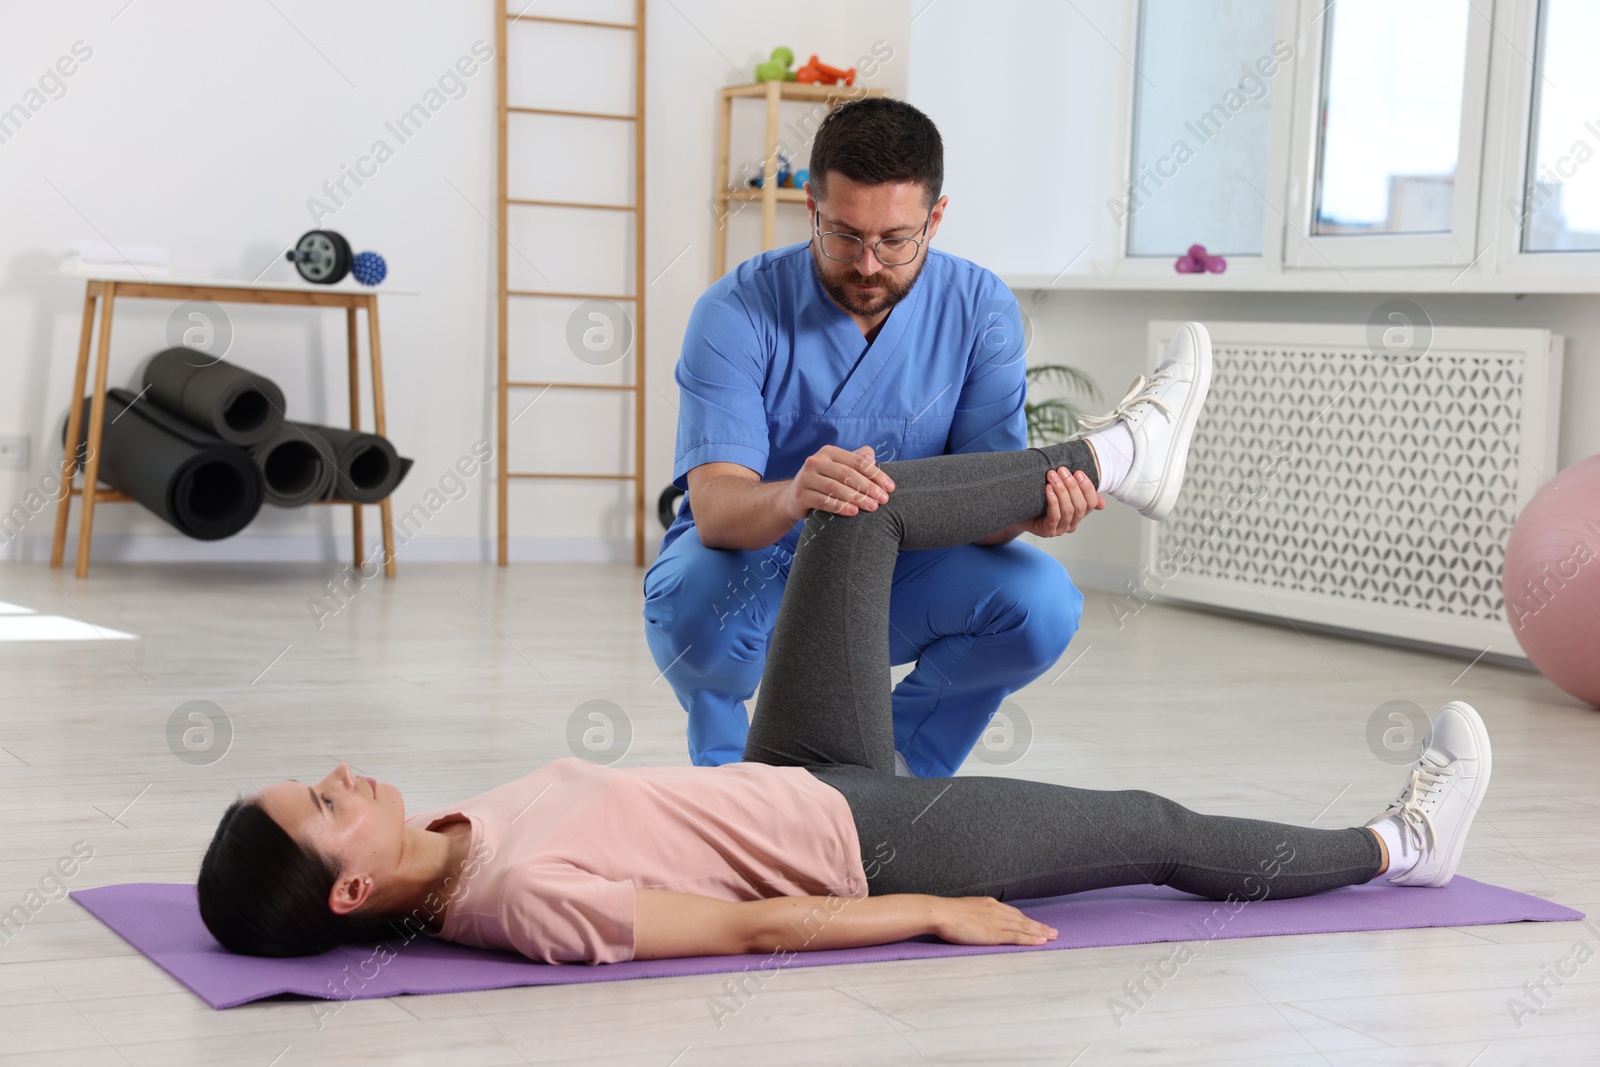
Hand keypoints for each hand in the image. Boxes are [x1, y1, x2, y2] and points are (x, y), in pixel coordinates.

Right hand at [781, 444, 895, 519]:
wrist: (792, 499)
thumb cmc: (823, 483)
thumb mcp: (838, 469)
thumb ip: (856, 460)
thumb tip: (872, 456)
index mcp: (829, 452)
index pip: (858, 461)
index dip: (876, 474)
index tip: (890, 488)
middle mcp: (816, 461)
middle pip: (848, 474)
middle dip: (869, 488)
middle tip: (884, 500)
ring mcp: (806, 477)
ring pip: (836, 487)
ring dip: (857, 498)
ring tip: (872, 507)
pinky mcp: (800, 495)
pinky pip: (823, 501)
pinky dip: (840, 506)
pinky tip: (854, 512)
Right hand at [930, 896, 1057, 946]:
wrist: (941, 913)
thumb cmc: (947, 913)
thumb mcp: (965, 909)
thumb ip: (976, 914)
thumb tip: (978, 920)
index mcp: (989, 904)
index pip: (1013, 913)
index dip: (1027, 920)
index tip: (1037, 924)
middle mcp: (997, 911)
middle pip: (1023, 919)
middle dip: (1039, 926)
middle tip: (1054, 931)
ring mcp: (997, 922)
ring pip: (1024, 927)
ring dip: (1040, 932)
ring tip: (1053, 936)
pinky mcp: (994, 934)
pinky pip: (1017, 937)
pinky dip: (1031, 939)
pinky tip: (1041, 941)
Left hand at [1019, 467, 1102, 537]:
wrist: (1015, 508)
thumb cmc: (1038, 498)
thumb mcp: (1059, 491)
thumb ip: (1077, 491)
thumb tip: (1103, 503)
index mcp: (1078, 514)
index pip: (1091, 503)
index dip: (1087, 488)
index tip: (1078, 472)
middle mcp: (1071, 524)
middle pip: (1080, 506)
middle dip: (1072, 486)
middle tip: (1062, 470)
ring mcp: (1059, 529)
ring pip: (1068, 510)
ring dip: (1061, 490)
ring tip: (1052, 475)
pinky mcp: (1047, 531)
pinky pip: (1054, 516)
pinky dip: (1053, 500)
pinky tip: (1048, 489)